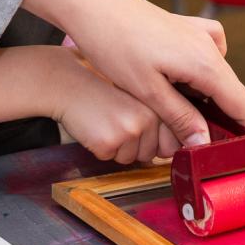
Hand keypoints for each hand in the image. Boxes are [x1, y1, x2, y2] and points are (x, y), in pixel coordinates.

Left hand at [25, 0, 244, 145]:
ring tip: (176, 117)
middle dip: (220, 121)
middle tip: (189, 142)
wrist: (92, 4)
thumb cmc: (114, 45)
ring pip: (221, 78)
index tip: (221, 153)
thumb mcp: (147, 91)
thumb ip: (180, 118)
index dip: (240, 134)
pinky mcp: (188, 27)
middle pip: (234, 94)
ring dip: (208, 101)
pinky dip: (201, 76)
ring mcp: (201, 33)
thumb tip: (205, 144)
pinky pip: (209, 56)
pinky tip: (178, 81)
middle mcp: (211, 46)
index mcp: (206, 64)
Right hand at [51, 54, 178, 164]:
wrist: (71, 85)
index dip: (158, 142)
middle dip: (137, 146)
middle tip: (119, 121)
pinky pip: (112, 159)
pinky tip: (96, 128)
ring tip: (108, 123)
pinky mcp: (109, 142)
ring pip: (133, 159)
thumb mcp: (139, 99)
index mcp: (159, 105)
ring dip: (119, 148)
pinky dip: (102, 149)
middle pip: (153, 153)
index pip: (173, 142)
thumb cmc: (105, 94)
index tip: (140, 127)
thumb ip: (160, 121)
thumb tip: (170, 152)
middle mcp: (149, 118)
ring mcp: (129, 130)